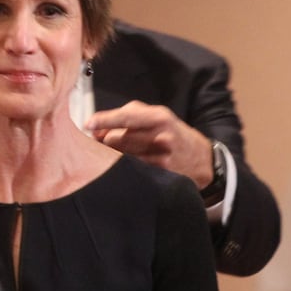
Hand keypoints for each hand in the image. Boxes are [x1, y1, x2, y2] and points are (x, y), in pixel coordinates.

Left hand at [85, 100, 212, 188]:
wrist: (202, 160)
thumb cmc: (173, 133)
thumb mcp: (157, 116)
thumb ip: (129, 115)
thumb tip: (99, 125)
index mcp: (159, 117)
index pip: (126, 117)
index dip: (104, 120)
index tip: (88, 124)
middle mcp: (161, 137)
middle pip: (119, 139)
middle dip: (104, 140)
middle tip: (97, 141)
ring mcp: (161, 158)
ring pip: (122, 155)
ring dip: (110, 154)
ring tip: (109, 152)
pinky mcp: (160, 175)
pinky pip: (131, 169)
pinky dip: (122, 166)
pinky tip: (122, 165)